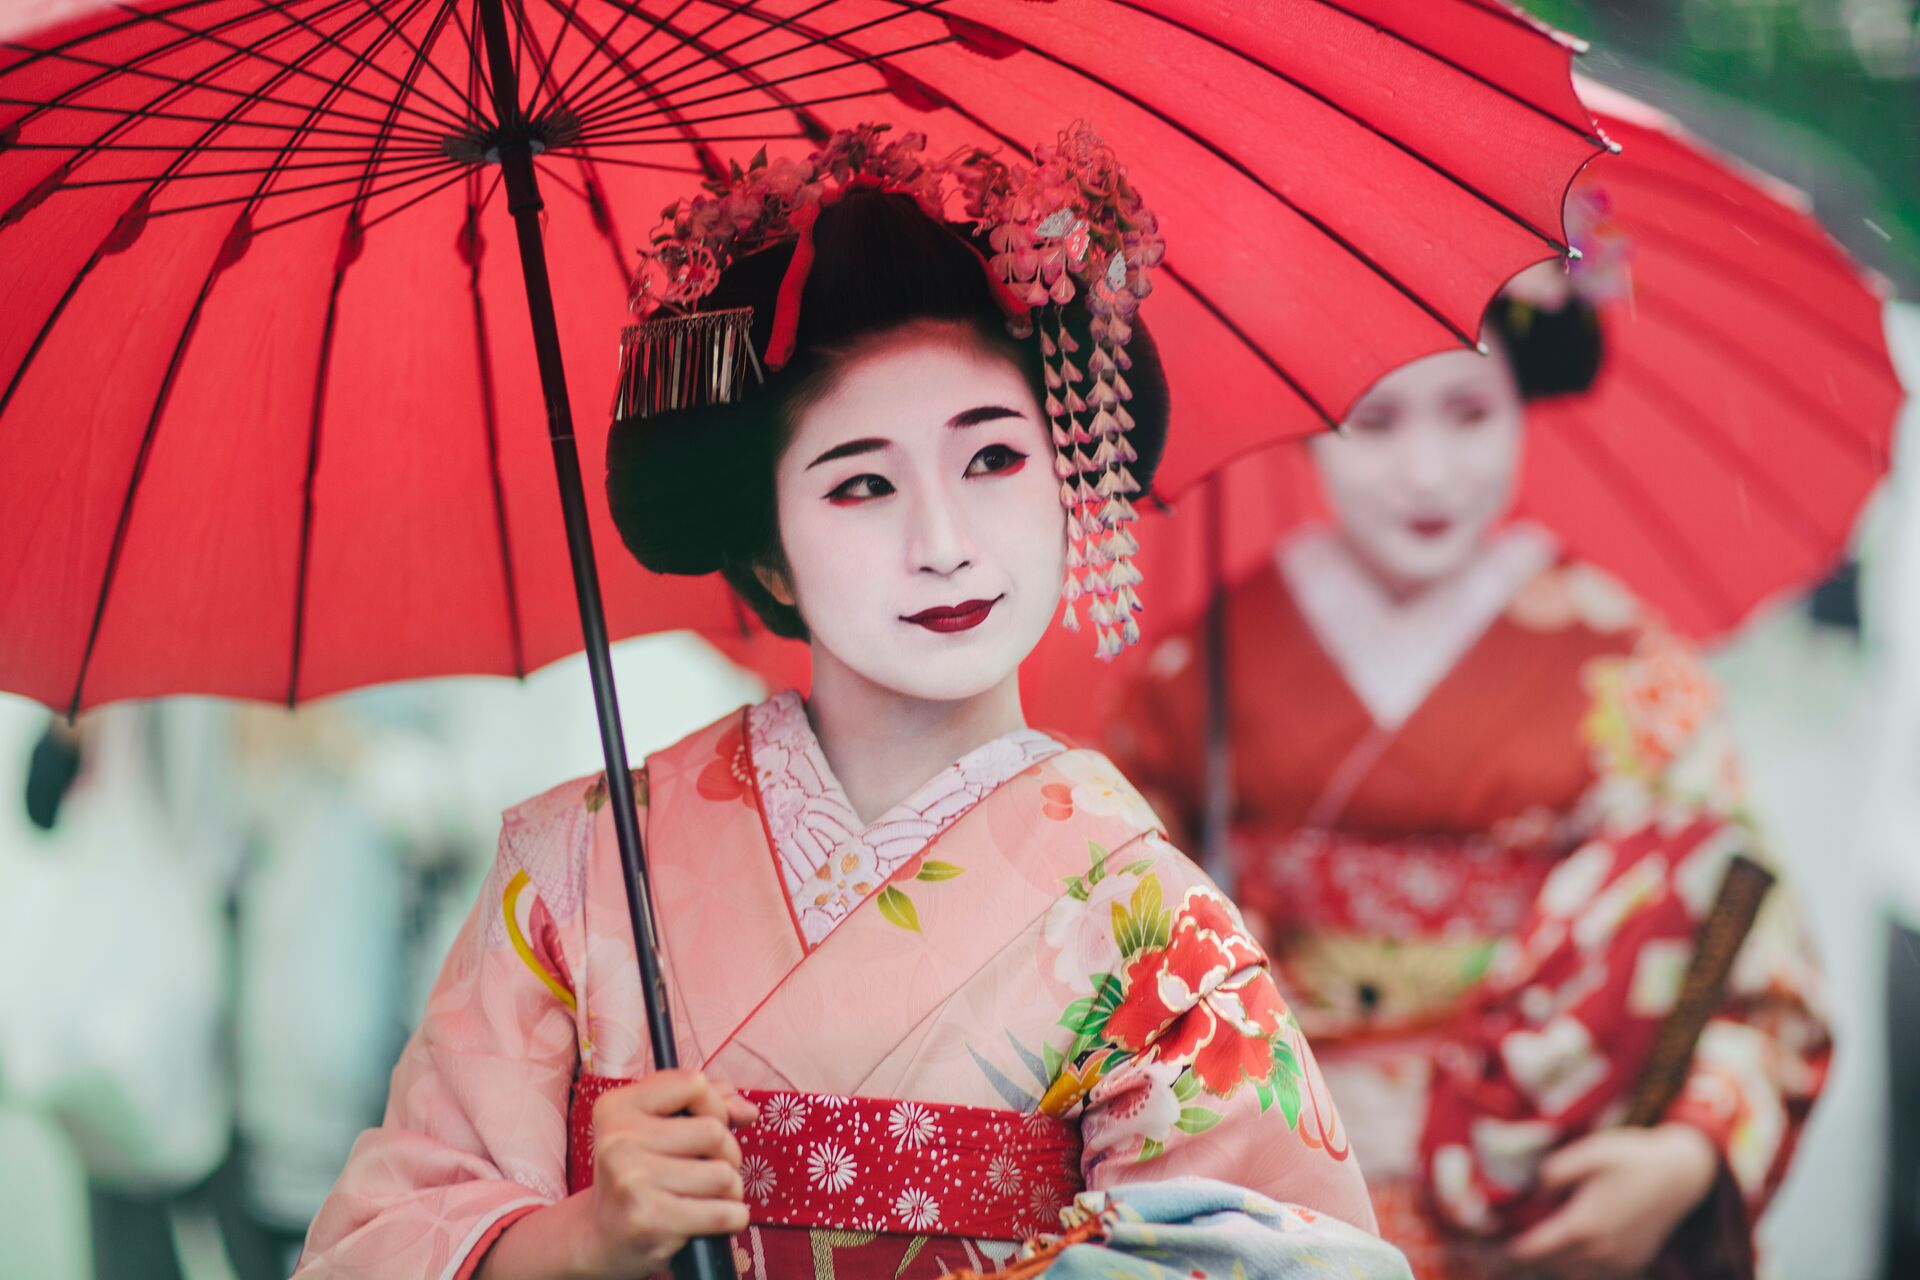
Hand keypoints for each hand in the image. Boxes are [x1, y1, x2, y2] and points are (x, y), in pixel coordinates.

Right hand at [479, 1069, 757, 1279]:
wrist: (603, 1237)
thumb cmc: (642, 1173)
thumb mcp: (660, 1127)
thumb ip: (708, 1105)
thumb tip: (748, 1112)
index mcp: (617, 1107)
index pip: (693, 1083)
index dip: (715, 1105)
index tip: (708, 1125)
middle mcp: (618, 1140)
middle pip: (714, 1131)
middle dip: (728, 1152)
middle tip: (709, 1168)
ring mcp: (631, 1180)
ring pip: (723, 1174)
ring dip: (731, 1189)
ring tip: (709, 1196)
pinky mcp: (649, 1220)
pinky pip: (723, 1213)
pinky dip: (733, 1217)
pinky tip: (715, 1218)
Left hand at [1506, 1124, 1720, 1278]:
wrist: (1682, 1176)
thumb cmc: (1632, 1157)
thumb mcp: (1590, 1152)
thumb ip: (1554, 1172)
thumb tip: (1530, 1190)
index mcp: (1584, 1226)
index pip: (1533, 1250)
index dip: (1504, 1248)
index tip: (1482, 1240)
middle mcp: (1600, 1252)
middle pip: (1548, 1265)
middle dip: (1521, 1256)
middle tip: (1492, 1245)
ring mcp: (1618, 1262)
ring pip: (1570, 1273)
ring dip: (1548, 1261)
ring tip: (1527, 1242)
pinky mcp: (1630, 1263)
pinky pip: (1591, 1273)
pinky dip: (1573, 1264)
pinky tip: (1563, 1245)